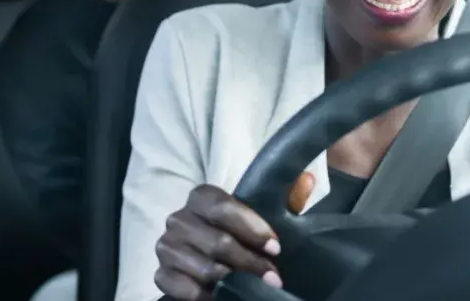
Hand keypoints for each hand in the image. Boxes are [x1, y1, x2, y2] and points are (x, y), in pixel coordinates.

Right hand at [154, 172, 315, 300]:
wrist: (214, 263)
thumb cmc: (243, 237)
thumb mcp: (267, 217)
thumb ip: (287, 199)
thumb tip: (308, 180)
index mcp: (200, 198)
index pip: (221, 207)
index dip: (251, 228)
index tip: (276, 247)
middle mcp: (178, 219)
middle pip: (216, 241)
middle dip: (250, 262)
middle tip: (273, 277)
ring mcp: (166, 247)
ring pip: (203, 267)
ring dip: (233, 281)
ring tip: (253, 289)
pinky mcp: (161, 274)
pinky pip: (182, 287)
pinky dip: (205, 295)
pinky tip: (222, 296)